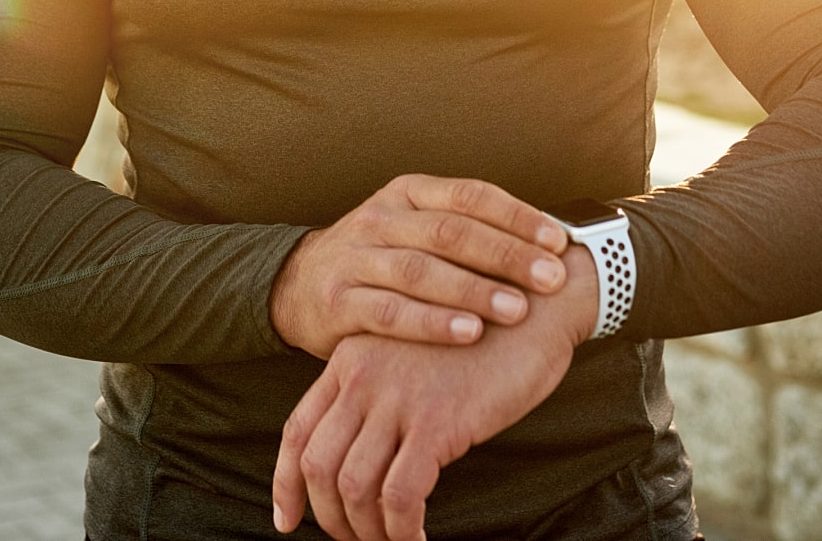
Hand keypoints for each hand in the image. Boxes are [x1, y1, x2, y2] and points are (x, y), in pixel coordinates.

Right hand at [269, 175, 567, 358]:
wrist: (297, 285)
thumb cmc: (380, 259)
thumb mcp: (414, 229)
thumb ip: (467, 232)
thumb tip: (547, 244)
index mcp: (408, 193)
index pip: (470, 194)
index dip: (517, 216)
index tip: (558, 241)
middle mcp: (382, 216)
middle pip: (451, 231)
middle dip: (506, 254)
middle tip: (550, 278)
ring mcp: (356, 256)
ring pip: (422, 270)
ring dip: (474, 290)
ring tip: (517, 309)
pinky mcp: (339, 300)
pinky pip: (390, 311)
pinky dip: (431, 323)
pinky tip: (467, 334)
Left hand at [273, 245, 598, 540]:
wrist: (535, 305)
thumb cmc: (481, 334)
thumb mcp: (412, 351)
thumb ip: (381, 387)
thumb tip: (363, 450)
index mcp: (350, 356)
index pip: (297, 429)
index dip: (286, 483)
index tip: (287, 519)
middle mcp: (363, 375)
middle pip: (317, 464)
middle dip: (329, 517)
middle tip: (355, 540)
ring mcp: (398, 397)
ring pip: (352, 488)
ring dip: (367, 532)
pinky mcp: (437, 421)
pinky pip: (400, 498)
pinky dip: (402, 533)